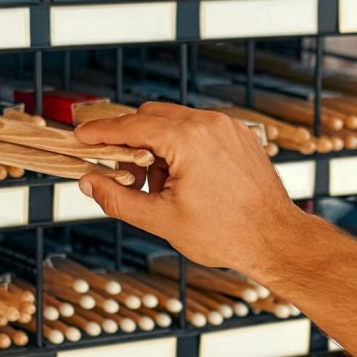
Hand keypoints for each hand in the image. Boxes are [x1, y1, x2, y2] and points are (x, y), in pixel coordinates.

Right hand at [75, 102, 298, 277]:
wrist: (276, 239)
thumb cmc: (226, 233)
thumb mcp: (161, 220)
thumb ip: (117, 198)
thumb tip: (88, 181)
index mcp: (188, 139)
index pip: (131, 125)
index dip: (101, 132)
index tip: (80, 137)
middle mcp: (210, 124)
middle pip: (152, 116)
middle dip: (130, 142)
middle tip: (121, 174)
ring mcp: (229, 128)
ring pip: (176, 123)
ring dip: (157, 148)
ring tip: (159, 189)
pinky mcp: (240, 137)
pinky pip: (200, 131)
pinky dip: (183, 149)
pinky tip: (183, 183)